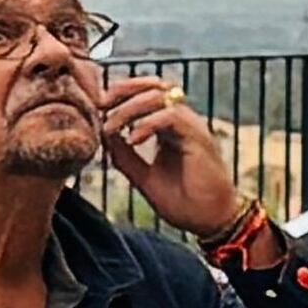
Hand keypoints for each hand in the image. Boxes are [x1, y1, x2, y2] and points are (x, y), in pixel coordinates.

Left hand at [94, 75, 251, 236]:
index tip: (98, 105)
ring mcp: (192, 128)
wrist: (209, 220)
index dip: (122, 93)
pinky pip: (171, 117)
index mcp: (170, 128)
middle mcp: (182, 122)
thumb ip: (124, 157)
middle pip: (154, 86)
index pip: (147, 94)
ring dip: (129, 109)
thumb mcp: (143, 177)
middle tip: (100, 104)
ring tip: (111, 128)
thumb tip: (104, 137)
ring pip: (160, 98)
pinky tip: (133, 140)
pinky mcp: (198, 138)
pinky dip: (148, 124)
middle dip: (124, 89)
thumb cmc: (183, 201)